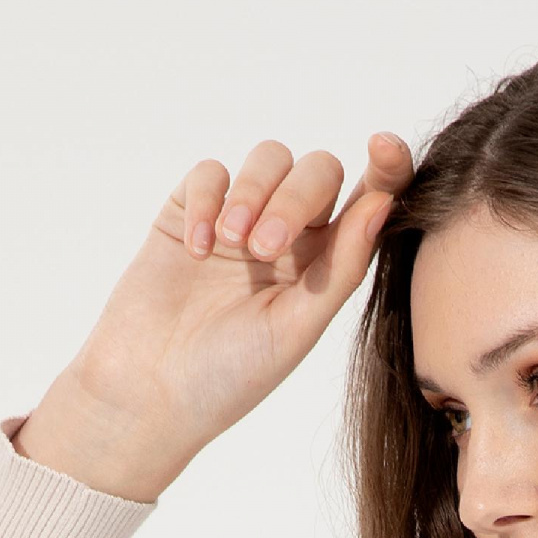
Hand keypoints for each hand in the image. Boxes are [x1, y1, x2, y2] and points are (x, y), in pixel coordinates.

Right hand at [15, 130, 413, 498]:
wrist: (151, 391)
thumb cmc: (231, 376)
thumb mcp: (297, 329)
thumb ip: (343, 267)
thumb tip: (384, 202)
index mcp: (326, 268)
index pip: (368, 203)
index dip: (386, 167)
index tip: (383, 145)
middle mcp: (290, 238)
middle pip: (317, 172)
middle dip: (295, 198)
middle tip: (263, 249)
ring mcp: (240, 220)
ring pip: (268, 159)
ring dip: (254, 194)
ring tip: (232, 245)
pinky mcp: (191, 211)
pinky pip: (211, 173)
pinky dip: (208, 201)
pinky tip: (196, 251)